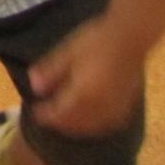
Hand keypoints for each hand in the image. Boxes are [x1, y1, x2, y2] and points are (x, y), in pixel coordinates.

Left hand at [29, 15, 147, 137]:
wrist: (130, 37)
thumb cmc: (96, 40)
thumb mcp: (68, 52)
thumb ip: (51, 71)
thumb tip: (34, 87)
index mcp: (83, 94)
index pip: (60, 113)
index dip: (45, 115)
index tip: (34, 111)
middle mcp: (100, 106)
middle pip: (76, 123)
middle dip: (60, 123)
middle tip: (47, 118)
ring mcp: (115, 108)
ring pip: (92, 127)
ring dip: (77, 128)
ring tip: (65, 122)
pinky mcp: (127, 105)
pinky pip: (108, 124)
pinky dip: (95, 126)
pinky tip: (90, 121)